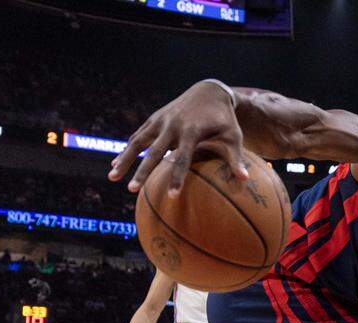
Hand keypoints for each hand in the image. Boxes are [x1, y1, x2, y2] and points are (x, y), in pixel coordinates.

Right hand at [108, 80, 248, 195]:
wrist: (209, 91)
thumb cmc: (224, 119)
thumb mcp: (233, 136)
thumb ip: (235, 158)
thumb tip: (245, 181)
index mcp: (191, 131)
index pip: (182, 159)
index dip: (177, 177)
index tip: (172, 195)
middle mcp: (172, 125)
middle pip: (154, 152)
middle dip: (142, 171)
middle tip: (131, 189)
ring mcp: (161, 121)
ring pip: (138, 142)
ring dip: (124, 159)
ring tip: (112, 177)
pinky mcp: (154, 118)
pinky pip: (138, 135)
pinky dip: (127, 149)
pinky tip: (117, 163)